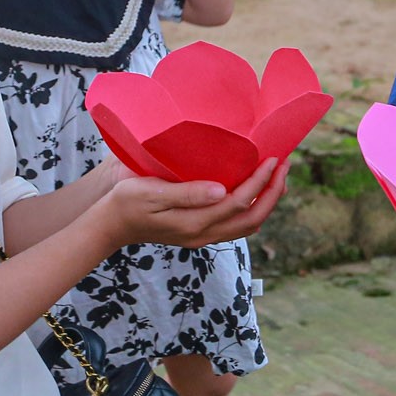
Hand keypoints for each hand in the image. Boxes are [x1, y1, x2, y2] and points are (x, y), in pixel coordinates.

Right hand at [101, 156, 288, 248]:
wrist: (110, 226)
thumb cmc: (126, 202)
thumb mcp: (151, 193)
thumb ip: (187, 193)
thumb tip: (222, 190)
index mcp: (194, 223)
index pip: (239, 202)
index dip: (261, 181)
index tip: (273, 158)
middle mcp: (203, 234)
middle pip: (253, 218)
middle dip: (274, 192)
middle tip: (285, 164)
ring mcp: (203, 237)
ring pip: (248, 225)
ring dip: (268, 202)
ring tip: (277, 176)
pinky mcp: (200, 234)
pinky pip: (237, 226)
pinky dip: (253, 208)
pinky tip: (254, 190)